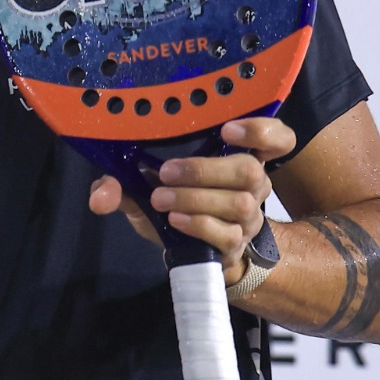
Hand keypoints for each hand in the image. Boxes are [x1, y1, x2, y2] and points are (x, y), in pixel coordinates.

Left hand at [88, 117, 295, 283]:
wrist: (186, 249)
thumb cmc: (171, 202)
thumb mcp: (142, 186)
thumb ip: (119, 183)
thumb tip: (101, 195)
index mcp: (235, 156)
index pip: (278, 139)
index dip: (262, 131)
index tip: (227, 129)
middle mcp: (251, 184)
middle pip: (250, 171)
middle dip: (204, 170)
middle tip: (166, 173)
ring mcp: (248, 217)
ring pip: (239, 204)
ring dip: (194, 199)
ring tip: (161, 200)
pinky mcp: (236, 245)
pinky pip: (227, 235)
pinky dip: (198, 225)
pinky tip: (175, 220)